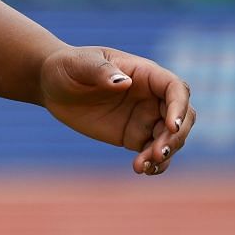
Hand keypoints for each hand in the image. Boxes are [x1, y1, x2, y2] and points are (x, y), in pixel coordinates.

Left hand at [39, 45, 195, 175]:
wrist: (52, 85)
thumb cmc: (67, 66)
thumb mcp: (79, 64)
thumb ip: (101, 71)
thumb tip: (124, 82)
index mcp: (145, 73)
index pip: (176, 88)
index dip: (179, 107)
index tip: (171, 126)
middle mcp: (151, 96)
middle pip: (182, 117)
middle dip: (175, 137)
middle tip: (156, 153)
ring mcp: (145, 117)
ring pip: (171, 138)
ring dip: (164, 153)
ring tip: (142, 165)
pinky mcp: (134, 136)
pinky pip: (153, 152)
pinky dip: (154, 164)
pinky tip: (142, 170)